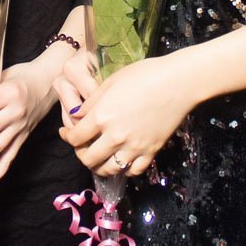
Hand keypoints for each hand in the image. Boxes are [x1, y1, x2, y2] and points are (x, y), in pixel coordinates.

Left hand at [55, 53, 194, 176]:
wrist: (179, 82)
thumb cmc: (145, 74)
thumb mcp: (111, 81)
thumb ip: (92, 102)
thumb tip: (77, 116)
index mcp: (102, 116)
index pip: (76, 138)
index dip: (67, 137)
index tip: (66, 132)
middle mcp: (115, 136)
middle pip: (88, 159)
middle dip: (80, 154)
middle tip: (81, 146)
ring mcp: (134, 147)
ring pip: (108, 170)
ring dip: (99, 166)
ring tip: (98, 156)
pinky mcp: (151, 151)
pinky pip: (133, 171)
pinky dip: (123, 169)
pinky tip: (121, 160)